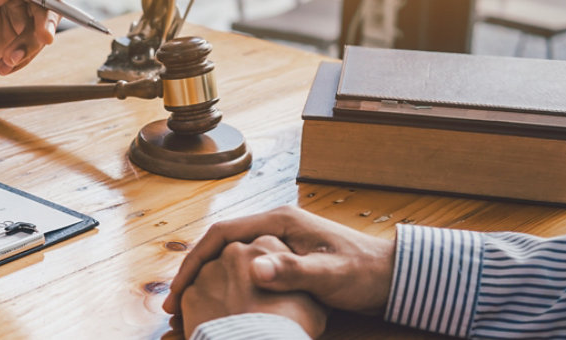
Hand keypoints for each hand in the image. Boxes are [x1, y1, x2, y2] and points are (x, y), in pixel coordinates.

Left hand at [0, 0, 61, 75]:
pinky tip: (4, 67)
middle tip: (43, 38)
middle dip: (46, 22)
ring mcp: (17, 17)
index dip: (43, 0)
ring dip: (29, 47)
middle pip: (43, 6)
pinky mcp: (18, 39)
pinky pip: (31, 49)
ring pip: (40, 29)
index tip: (42, 19)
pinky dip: (23, 61)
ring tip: (7, 60)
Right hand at [164, 206, 396, 315]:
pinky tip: (218, 305)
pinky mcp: (281, 255)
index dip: (194, 262)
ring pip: (226, 257)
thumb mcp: (329, 275)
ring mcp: (276, 239)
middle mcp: (272, 224)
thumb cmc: (363, 274)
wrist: (391, 275)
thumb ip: (292, 272)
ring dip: (205, 281)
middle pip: (217, 245)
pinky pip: (241, 267)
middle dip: (192, 275)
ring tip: (189, 310)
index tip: (178, 292)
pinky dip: (223, 284)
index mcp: (278, 220)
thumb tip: (252, 268)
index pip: (221, 235)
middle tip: (174, 308)